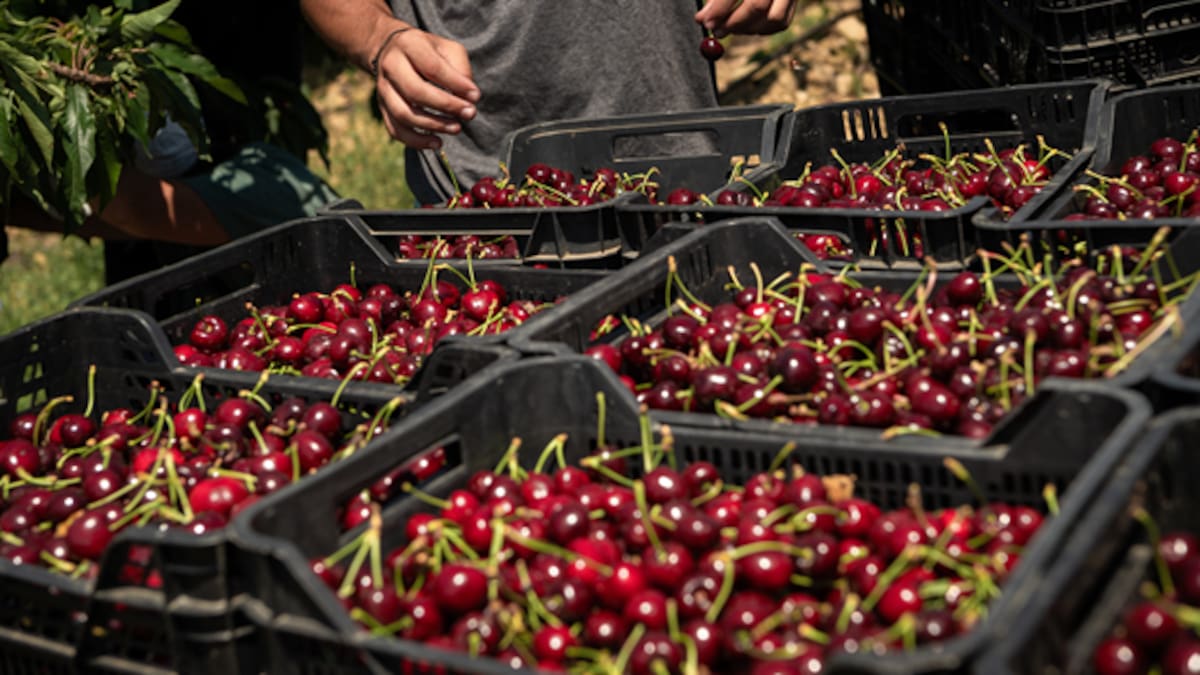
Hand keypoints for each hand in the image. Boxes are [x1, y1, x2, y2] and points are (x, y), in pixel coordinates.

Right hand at [372, 25, 480, 149]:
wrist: (392, 49)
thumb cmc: (428, 51)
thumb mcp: (448, 49)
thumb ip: (460, 69)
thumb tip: (469, 99)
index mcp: (409, 45)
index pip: (432, 68)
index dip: (456, 84)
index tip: (476, 96)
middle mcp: (391, 66)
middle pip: (415, 92)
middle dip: (446, 106)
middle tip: (470, 114)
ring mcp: (383, 89)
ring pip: (403, 113)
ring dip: (433, 125)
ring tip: (457, 128)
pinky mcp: (383, 107)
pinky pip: (395, 130)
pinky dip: (416, 141)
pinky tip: (437, 142)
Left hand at [695, 0, 798, 37]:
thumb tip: (702, 19)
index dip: (720, 8)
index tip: (705, 21)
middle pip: (757, 5)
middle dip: (733, 23)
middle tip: (716, 30)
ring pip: (773, 18)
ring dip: (748, 29)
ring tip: (730, 27)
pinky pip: (782, 21)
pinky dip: (763, 29)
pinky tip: (747, 26)